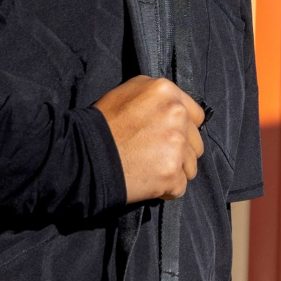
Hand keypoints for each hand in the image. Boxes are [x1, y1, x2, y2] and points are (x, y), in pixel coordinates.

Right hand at [94, 75, 206, 202]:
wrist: (83, 156)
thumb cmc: (101, 124)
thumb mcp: (126, 92)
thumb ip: (156, 96)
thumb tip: (173, 106)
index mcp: (166, 92)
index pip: (197, 115)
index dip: (184, 128)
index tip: (167, 136)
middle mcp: (176, 115)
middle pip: (196, 142)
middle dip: (181, 151)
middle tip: (154, 155)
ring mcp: (176, 146)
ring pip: (191, 166)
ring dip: (174, 171)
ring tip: (149, 169)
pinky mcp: (171, 173)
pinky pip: (180, 187)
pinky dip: (166, 189)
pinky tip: (147, 182)